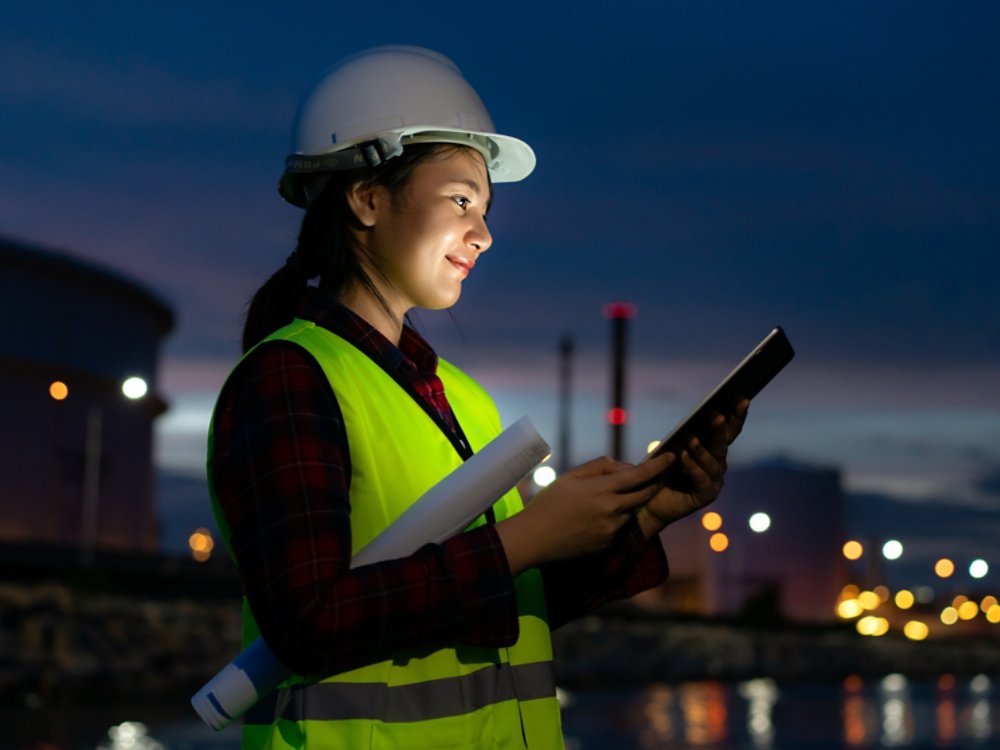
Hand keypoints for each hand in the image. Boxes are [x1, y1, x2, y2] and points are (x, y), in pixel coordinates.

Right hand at [495, 452, 674, 575]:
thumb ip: (599, 467)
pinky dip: (616, 519)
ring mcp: (610, 530)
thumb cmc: (548, 503)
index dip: (658, 465)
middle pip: (644, 494)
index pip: (638, 475)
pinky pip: (620, 527)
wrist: (534, 539)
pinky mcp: (607, 545)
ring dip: (629, 503)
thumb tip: (624, 467)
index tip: (671, 456)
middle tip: (659, 474)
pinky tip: (596, 517)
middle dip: (654, 483)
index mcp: (600, 490)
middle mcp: (610, 510)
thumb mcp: (570, 477)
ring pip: (631, 511)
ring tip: (607, 498)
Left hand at [636, 399, 749, 537]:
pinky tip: (683, 456)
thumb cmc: (662, 470)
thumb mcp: (673, 447)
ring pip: (712, 462)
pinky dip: (692, 467)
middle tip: (718, 415)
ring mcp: (714, 480)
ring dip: (702, 450)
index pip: (728, 430)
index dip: (737, 416)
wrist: (650, 500)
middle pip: (723, 443)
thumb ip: (686, 436)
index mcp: (713, 449)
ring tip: (691, 439)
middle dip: (722, 429)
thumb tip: (693, 419)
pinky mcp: (706, 495)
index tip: (743, 398)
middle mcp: (717, 464)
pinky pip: (701, 479)